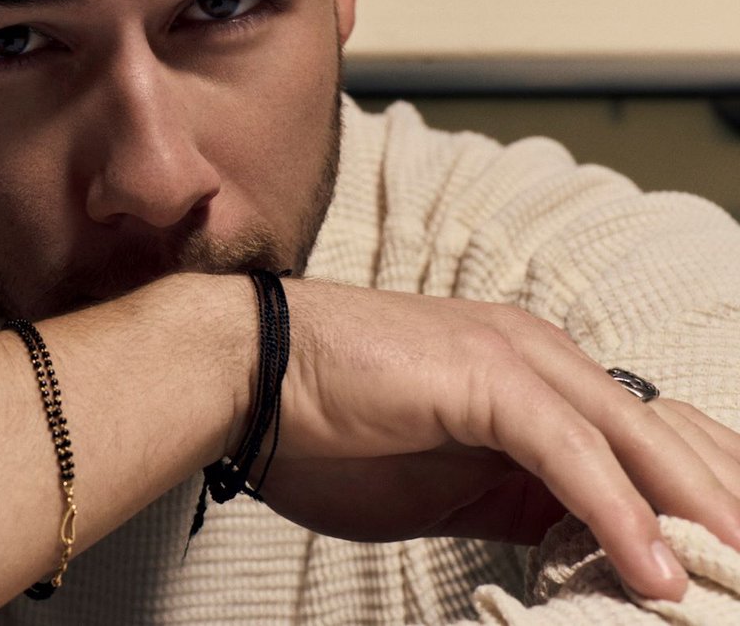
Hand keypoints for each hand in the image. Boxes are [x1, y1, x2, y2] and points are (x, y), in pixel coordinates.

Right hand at [251, 278, 739, 602]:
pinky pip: (573, 454)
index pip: (651, 434)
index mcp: (534, 372)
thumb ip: (522, 502)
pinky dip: (621, 514)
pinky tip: (653, 572)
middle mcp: (540, 353)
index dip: (702, 497)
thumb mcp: (448, 481)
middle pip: (669, 432)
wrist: (243, 373)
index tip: (734, 561)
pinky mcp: (483, 378)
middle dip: (722, 505)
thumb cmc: (327, 428)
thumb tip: (590, 553)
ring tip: (738, 580)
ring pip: (638, 439)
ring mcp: (514, 357)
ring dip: (697, 516)